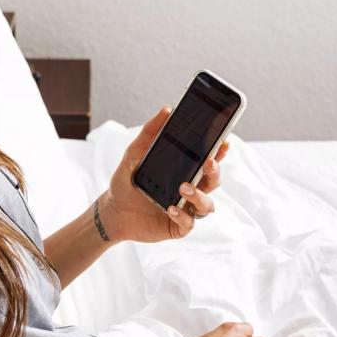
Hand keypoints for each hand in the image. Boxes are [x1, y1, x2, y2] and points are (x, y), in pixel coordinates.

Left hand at [98, 106, 230, 242]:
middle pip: (213, 181)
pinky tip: (171, 208)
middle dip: (215, 172)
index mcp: (185, 172)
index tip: (224, 142)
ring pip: (207, 205)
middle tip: (208, 162)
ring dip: (199, 196)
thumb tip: (167, 109)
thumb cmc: (126, 182)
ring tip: (184, 187)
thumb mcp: (134, 154)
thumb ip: (149, 132)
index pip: (208, 161)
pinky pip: (189, 224)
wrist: (112, 211)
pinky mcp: (176, 227)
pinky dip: (183, 216)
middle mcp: (189, 190)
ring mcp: (185, 209)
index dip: (219, 153)